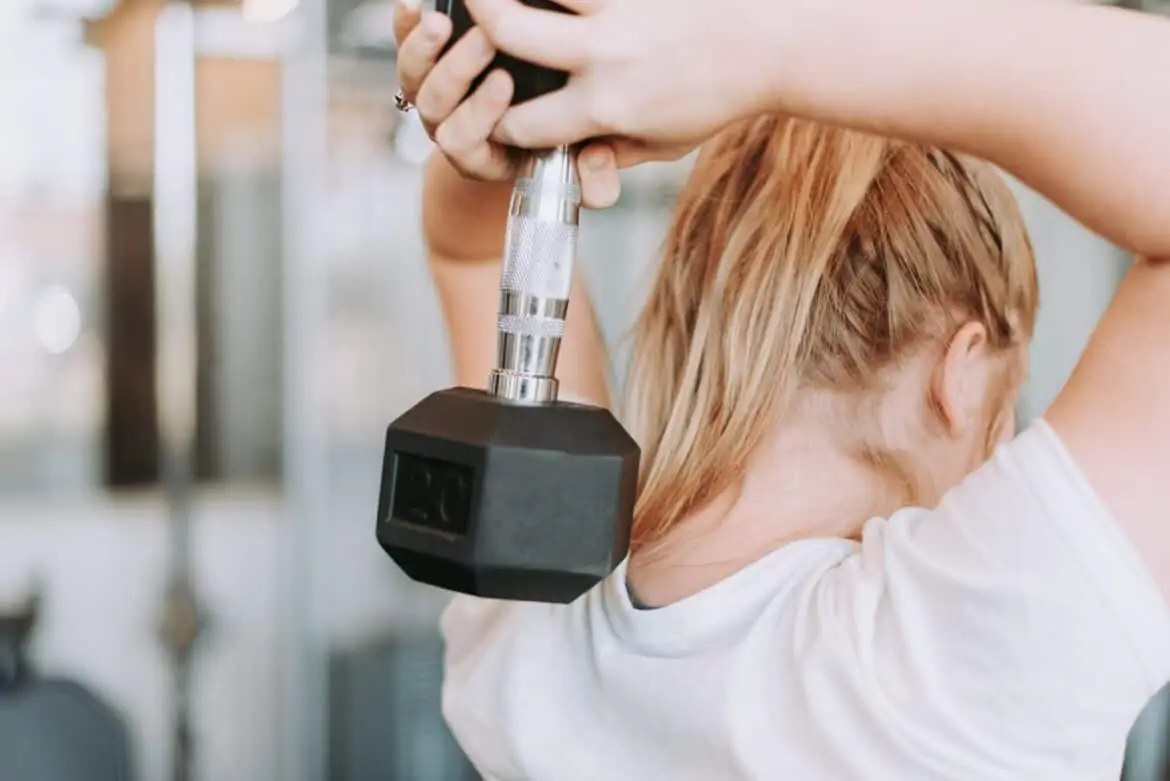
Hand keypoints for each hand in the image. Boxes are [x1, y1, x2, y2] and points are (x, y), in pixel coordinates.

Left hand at [394, 0, 623, 207]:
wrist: (530, 128)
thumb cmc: (557, 143)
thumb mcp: (576, 168)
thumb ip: (594, 182)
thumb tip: (596, 159)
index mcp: (479, 156)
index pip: (463, 141)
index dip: (479, 113)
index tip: (505, 84)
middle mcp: (449, 127)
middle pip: (434, 103)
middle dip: (458, 70)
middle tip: (486, 39)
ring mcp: (433, 95)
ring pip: (414, 75)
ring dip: (427, 46)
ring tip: (446, 20)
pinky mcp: (423, 64)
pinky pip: (403, 41)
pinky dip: (406, 22)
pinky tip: (415, 3)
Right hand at [463, 0, 785, 166]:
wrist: (773, 45)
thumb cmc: (717, 98)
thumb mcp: (665, 145)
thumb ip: (612, 154)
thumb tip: (571, 165)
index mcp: (605, 106)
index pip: (521, 119)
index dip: (495, 121)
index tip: (490, 110)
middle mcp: (603, 54)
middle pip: (506, 27)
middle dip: (474, 16)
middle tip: (464, 6)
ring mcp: (620, 7)